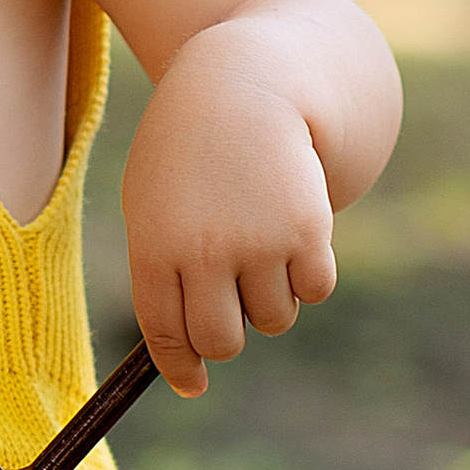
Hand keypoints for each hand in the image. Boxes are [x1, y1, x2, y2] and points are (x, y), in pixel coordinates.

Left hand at [119, 31, 340, 398]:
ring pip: (275, 318)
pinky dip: (309, 273)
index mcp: (155, 246)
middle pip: (223, 341)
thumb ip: (162, 276)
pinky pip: (316, 288)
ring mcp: (259, 242)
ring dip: (271, 295)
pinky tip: (293, 230)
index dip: (181, 366)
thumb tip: (189, 362)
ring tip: (259, 242)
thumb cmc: (189, 154)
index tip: (194, 383)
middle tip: (232, 305)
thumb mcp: (153, 204)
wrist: (244, 85)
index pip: (166, 333)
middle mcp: (205, 251)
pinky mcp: (309, 230)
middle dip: (229, 336)